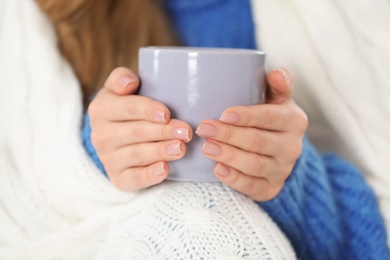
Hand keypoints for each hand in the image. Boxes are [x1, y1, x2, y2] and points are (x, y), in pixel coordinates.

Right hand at [88, 67, 192, 190]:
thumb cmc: (125, 109)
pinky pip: (133, 179)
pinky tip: (164, 169)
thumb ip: (121, 78)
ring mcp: (108, 159)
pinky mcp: (118, 178)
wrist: (113, 138)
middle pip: (136, 133)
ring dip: (160, 152)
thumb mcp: (118, 90)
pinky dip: (149, 176)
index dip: (147, 110)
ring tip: (181, 148)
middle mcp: (100, 135)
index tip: (167, 114)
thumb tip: (130, 82)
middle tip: (186, 132)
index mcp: (101, 109)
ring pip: (137, 155)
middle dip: (163, 132)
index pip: (127, 108)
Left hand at [196, 68, 307, 200]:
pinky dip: (234, 179)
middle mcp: (292, 147)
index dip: (248, 116)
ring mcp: (282, 170)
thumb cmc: (269, 117)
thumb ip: (278, 84)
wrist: (278, 150)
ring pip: (255, 165)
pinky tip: (217, 170)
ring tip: (206, 147)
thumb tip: (275, 73)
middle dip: (229, 135)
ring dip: (228, 156)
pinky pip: (253, 187)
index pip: (270, 118)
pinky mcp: (271, 188)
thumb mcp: (277, 99)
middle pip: (259, 142)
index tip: (224, 114)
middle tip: (204, 129)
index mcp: (294, 120)